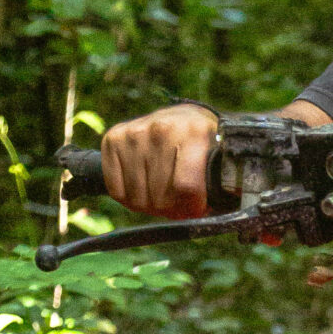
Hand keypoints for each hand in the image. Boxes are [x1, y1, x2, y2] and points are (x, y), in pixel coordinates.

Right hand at [102, 103, 218, 218]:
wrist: (182, 118)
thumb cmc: (202, 144)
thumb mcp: (217, 158)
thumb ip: (220, 184)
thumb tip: (215, 215)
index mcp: (193, 131)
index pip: (186, 187)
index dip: (193, 207)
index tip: (197, 207)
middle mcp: (161, 128)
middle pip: (161, 198)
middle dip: (172, 208)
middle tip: (179, 200)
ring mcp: (134, 133)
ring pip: (138, 199)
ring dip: (151, 205)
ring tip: (163, 191)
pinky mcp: (113, 139)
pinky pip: (117, 191)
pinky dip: (130, 197)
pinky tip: (143, 184)